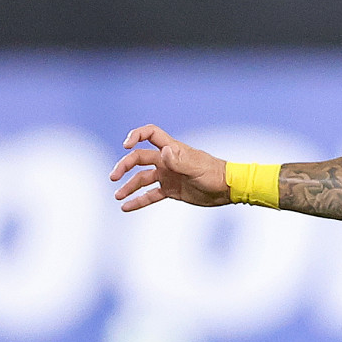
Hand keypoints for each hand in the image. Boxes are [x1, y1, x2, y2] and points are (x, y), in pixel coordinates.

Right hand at [109, 125, 229, 210]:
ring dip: (129, 186)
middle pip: (139, 159)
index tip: (126, 145)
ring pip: (142, 179)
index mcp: (173, 150)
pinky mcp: (171, 190)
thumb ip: (179, 161)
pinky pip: (151, 195)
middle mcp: (167, 161)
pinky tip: (126, 207)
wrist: (227, 189)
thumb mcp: (197, 168)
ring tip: (118, 196)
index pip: (151, 134)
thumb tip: (164, 151)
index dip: (137, 135)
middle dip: (124, 166)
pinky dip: (139, 200)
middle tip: (113, 177)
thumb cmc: (215, 174)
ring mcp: (168, 175)